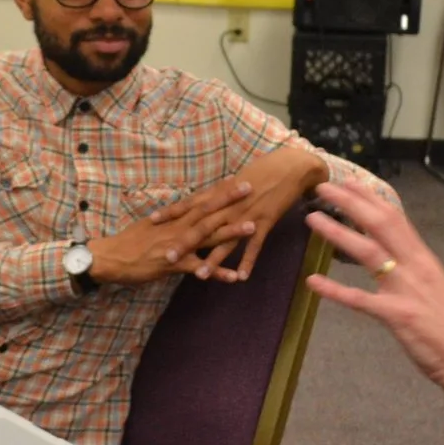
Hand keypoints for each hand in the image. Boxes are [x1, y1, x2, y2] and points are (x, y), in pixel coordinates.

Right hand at [87, 179, 256, 284]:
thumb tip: (181, 216)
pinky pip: (199, 268)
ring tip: (252, 227)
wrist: (109, 257)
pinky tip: (234, 276)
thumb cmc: (128, 243)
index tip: (236, 179)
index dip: (218, 190)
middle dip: (230, 200)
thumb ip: (168, 222)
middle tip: (251, 188)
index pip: (199, 201)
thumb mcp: (149, 227)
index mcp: (172, 219)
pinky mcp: (173, 264)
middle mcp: (177, 228)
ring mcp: (177, 245)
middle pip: (207, 211)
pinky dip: (217, 272)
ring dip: (231, 232)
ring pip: (207, 236)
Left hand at [155, 145, 329, 282]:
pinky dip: (248, 260)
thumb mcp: (236, 180)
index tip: (152, 221)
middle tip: (167, 257)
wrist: (292, 167)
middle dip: (185, 242)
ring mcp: (247, 215)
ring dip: (213, 259)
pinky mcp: (265, 222)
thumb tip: (203, 199)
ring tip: (199, 275)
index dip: (171, 212)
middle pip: (203, 226)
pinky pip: (255, 245)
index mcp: (221, 193)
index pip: (191, 204)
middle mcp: (230, 205)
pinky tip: (241, 277)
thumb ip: (219, 193)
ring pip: (226, 240)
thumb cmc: (263, 170)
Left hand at [303, 180, 443, 394]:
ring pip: (367, 252)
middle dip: (351, 202)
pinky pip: (360, 299)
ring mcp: (405, 290)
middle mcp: (415, 266)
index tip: (349, 182)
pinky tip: (313, 281)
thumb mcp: (433, 285)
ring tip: (312, 219)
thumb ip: (413, 268)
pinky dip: (334, 290)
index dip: (370, 198)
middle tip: (324, 188)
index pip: (395, 218)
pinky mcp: (396, 315)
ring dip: (337, 232)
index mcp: (423, 258)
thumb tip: (394, 253)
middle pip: (380, 224)